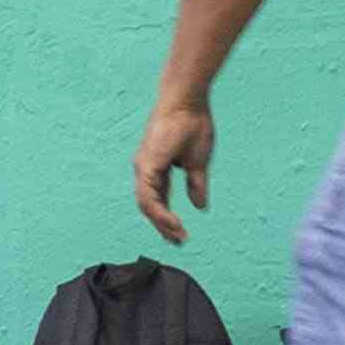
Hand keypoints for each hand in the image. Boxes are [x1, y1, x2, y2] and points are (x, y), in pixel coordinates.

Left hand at [131, 94, 214, 240]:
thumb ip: (196, 184)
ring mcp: (144, 168)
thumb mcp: (198, 162)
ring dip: (161, 223)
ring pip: (146, 205)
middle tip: (177, 242)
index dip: (168, 218)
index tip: (181, 234)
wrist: (187, 102)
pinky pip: (148, 197)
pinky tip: (172, 223)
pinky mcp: (145, 166)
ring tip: (176, 237)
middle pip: (150, 206)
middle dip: (163, 226)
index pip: (160, 200)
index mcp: (157, 169)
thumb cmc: (193, 124)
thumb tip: (200, 206)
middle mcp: (146, 171)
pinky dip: (159, 212)